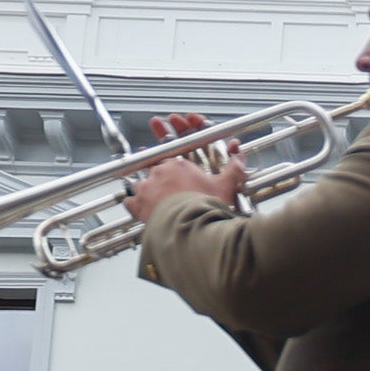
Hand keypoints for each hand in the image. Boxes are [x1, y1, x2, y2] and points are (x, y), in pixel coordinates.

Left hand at [120, 113, 246, 221]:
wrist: (191, 227)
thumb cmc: (206, 207)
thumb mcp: (225, 186)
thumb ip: (233, 169)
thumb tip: (239, 156)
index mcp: (179, 165)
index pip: (172, 151)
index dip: (170, 147)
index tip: (164, 142)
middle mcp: (160, 172)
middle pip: (153, 164)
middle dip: (153, 164)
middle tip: (148, 163)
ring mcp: (146, 187)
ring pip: (140, 182)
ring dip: (144, 186)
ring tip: (146, 191)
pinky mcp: (137, 204)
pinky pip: (130, 200)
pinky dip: (133, 203)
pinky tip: (135, 205)